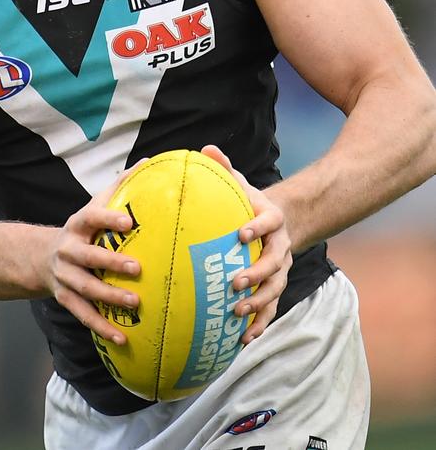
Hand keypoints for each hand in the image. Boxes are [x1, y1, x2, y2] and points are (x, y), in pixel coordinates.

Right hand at [45, 172, 141, 344]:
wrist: (40, 256)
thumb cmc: (83, 228)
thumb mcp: (94, 204)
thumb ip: (120, 186)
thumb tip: (148, 162)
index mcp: (78, 224)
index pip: (92, 217)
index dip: (109, 218)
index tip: (130, 220)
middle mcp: (68, 250)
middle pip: (87, 257)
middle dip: (111, 262)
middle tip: (138, 267)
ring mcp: (64, 276)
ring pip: (85, 288)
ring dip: (109, 297)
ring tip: (135, 303)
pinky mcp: (64, 298)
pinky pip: (83, 315)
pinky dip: (102, 327)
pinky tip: (123, 337)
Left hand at [201, 144, 291, 344]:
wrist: (279, 222)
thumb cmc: (249, 202)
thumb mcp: (240, 184)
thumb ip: (224, 168)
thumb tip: (205, 148)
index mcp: (272, 219)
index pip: (269, 222)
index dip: (257, 228)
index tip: (241, 235)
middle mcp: (280, 246)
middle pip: (275, 263)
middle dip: (257, 274)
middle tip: (235, 283)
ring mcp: (280, 269)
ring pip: (274, 289)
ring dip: (258, 303)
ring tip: (237, 312)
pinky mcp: (275, 288)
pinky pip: (271, 309)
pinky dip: (260, 324)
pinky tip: (244, 339)